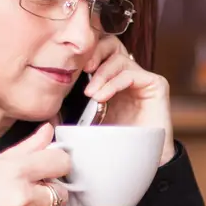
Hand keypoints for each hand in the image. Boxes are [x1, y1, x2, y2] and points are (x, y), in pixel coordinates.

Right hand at [0, 123, 71, 205]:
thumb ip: (26, 148)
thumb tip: (47, 131)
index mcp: (17, 171)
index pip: (61, 161)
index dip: (57, 162)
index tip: (49, 163)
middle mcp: (26, 195)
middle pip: (61, 190)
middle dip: (49, 188)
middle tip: (29, 185)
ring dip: (36, 204)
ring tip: (11, 201)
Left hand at [84, 36, 176, 163]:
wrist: (139, 161)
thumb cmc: (115, 143)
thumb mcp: (88, 121)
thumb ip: (73, 107)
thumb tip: (49, 101)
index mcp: (112, 78)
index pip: (99, 51)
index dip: (87, 53)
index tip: (72, 67)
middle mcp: (128, 74)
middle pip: (111, 44)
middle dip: (95, 53)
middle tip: (83, 69)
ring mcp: (142, 78)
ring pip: (119, 59)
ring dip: (101, 75)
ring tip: (91, 94)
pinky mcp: (156, 84)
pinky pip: (130, 74)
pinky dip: (113, 83)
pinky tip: (101, 97)